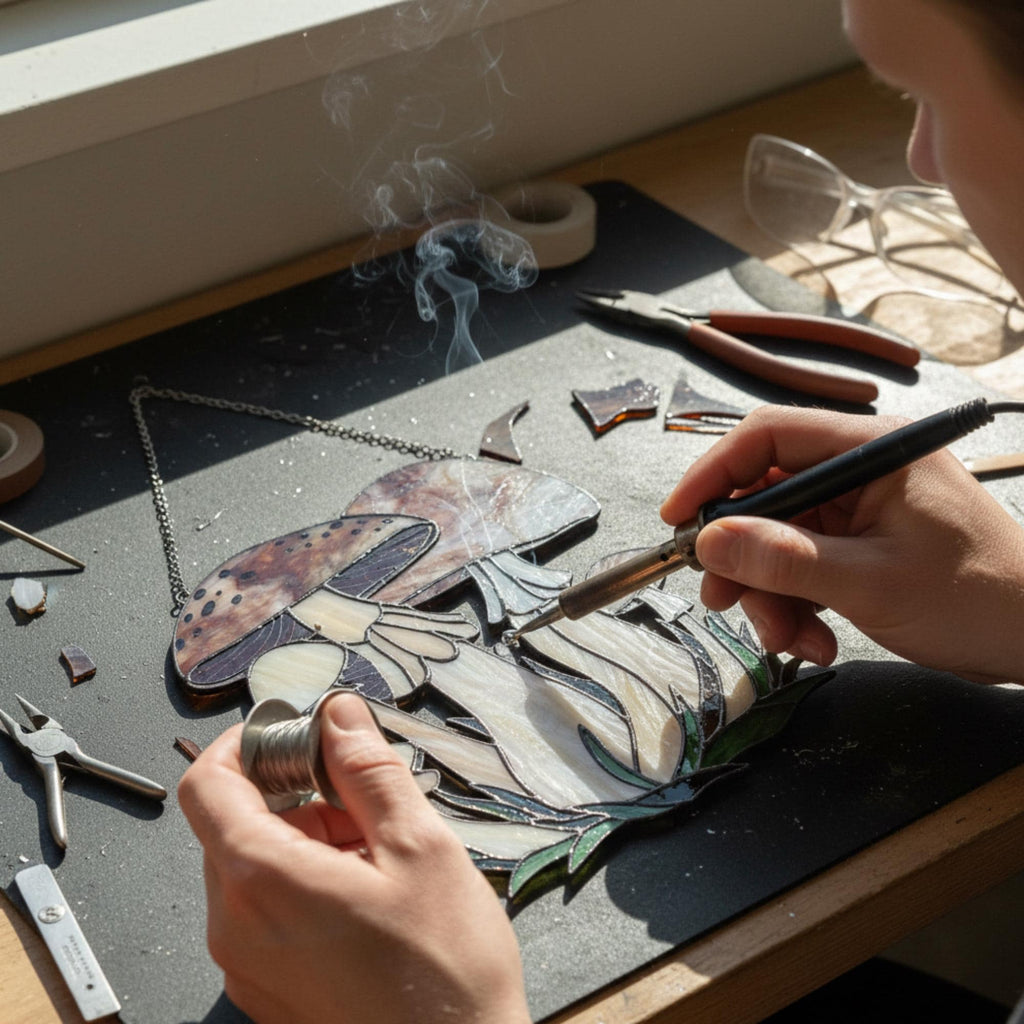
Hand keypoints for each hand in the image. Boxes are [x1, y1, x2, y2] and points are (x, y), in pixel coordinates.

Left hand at [178, 693, 530, 1023]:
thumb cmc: (445, 975)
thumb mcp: (420, 847)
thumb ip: (369, 769)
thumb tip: (338, 716)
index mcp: (264, 883)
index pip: (208, 786)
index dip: (244, 744)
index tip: (290, 732)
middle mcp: (237, 929)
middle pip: (233, 824)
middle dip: (294, 794)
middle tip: (361, 797)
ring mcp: (248, 966)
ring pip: (253, 866)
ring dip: (307, 838)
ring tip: (378, 852)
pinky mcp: (267, 989)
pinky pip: (265, 911)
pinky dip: (305, 882)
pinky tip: (368, 892)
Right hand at [660, 405, 1023, 683]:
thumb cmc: (979, 598)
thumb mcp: (871, 582)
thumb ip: (785, 561)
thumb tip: (708, 541)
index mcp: (869, 449)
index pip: (767, 436)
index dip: (712, 474)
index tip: (679, 519)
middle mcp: (857, 469)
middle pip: (763, 495)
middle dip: (741, 554)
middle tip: (725, 599)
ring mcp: (856, 507)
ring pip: (775, 538)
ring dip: (768, 592)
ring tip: (788, 638)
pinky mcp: (856, 542)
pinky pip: (798, 565)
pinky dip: (793, 604)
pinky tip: (813, 638)